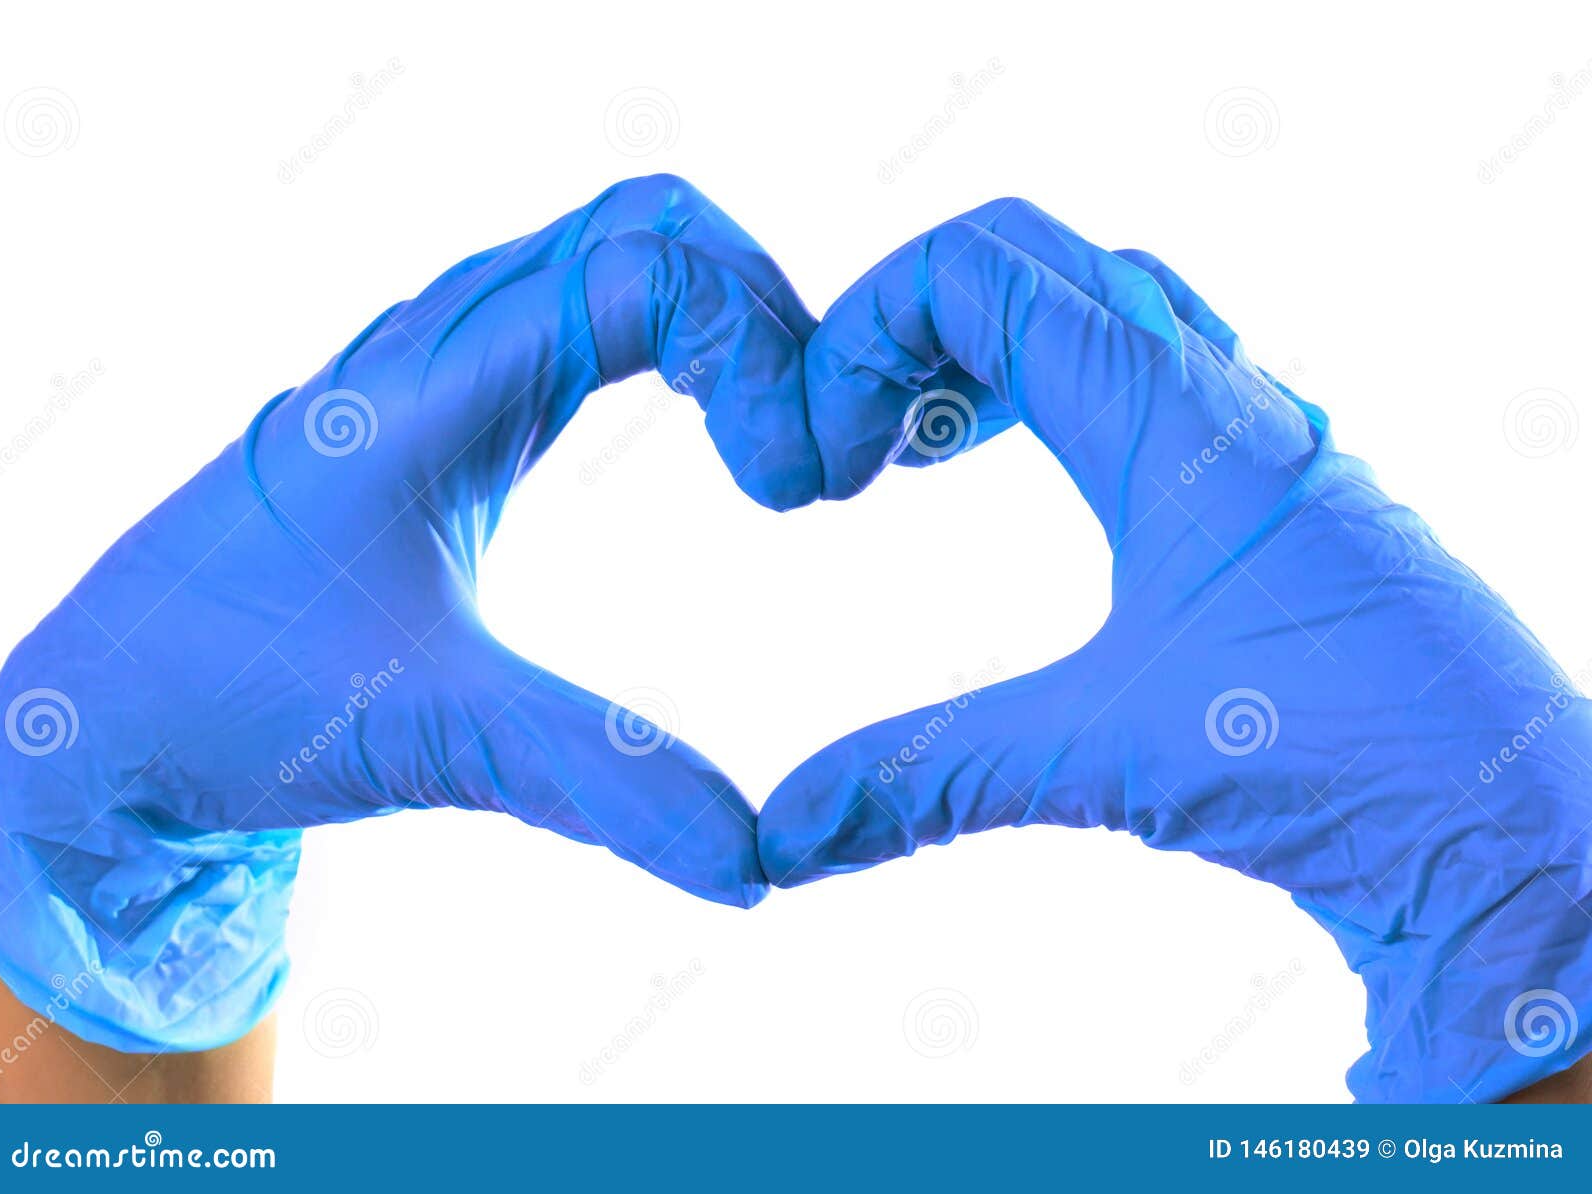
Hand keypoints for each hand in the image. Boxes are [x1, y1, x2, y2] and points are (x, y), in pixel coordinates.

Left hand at [0, 174, 820, 1052]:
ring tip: (768, 442)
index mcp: (430, 390)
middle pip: (647, 225)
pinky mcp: (441, 405)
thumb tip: (752, 863)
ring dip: (717, 318)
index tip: (786, 487)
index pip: (646, 269)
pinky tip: (700, 425)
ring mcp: (435, 363)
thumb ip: (596, 784)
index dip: (754, 346)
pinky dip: (671, 337)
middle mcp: (435, 345)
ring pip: (613, 250)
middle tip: (798, 446)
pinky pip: (579, 306)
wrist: (107, 710)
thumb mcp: (425, 735)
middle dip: (758, 310)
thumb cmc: (232, 702)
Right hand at [758, 199, 1591, 1102]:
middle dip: (911, 326)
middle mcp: (1221, 392)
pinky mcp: (1272, 479)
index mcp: (1171, 418)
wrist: (1506, 824)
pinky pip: (1151, 360)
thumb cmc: (1345, 766)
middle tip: (856, 441)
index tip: (830, 454)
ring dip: (989, 343)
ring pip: (1099, 299)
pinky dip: (1060, 378)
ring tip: (923, 443)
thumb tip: (780, 839)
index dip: (867, 330)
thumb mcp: (1102, 756)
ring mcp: (1257, 428)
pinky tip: (1036, 464)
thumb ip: (920, 783)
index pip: (983, 270)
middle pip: (1031, 258)